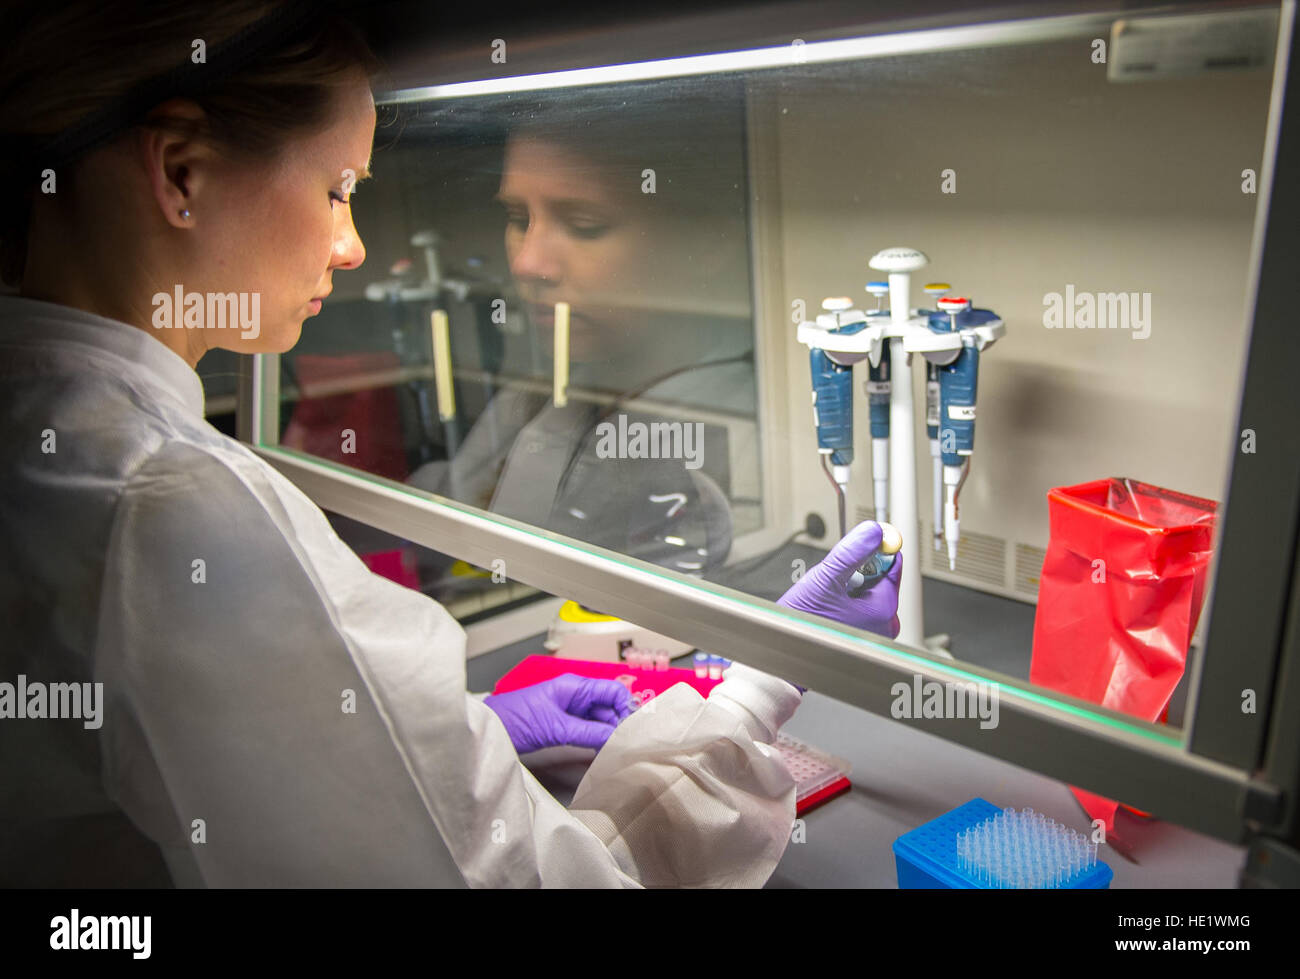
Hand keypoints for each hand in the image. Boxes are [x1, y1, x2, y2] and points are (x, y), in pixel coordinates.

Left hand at [484, 674, 633, 752]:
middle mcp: (574, 696)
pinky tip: (602, 751)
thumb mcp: (556, 727)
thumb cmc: (513, 719)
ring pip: (599, 721)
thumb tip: (615, 738)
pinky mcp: (562, 726)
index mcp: (574, 686)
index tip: (632, 728)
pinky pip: (587, 731)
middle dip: (618, 724)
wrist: (488, 732)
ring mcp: (568, 711)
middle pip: (608, 707)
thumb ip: (589, 733)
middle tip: (627, 745)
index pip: (612, 691)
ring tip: (616, 751)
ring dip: (608, 734)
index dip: (626, 708)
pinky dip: (596, 740)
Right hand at [777, 521, 901, 637]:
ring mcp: (874, 633)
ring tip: (827, 599)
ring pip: (868, 593)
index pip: (893, 566)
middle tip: (834, 580)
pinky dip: (845, 602)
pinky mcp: (863, 637)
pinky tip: (829, 610)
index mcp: (884, 611)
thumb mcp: (825, 580)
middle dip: (858, 573)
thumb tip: (873, 532)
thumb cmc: (802, 627)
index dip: (876, 550)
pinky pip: (861, 608)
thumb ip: (852, 553)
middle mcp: (885, 625)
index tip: (860, 542)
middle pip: (880, 579)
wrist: (786, 650)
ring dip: (849, 588)